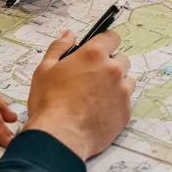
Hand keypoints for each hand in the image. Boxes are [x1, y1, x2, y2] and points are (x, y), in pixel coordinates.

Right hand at [25, 30, 133, 159]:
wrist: (59, 137)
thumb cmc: (49, 103)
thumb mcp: (45, 69)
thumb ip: (59, 47)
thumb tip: (69, 35)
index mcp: (94, 55)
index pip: (112, 37)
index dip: (106, 43)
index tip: (100, 50)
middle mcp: (113, 70)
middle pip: (121, 60)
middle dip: (110, 65)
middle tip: (92, 79)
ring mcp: (122, 91)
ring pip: (126, 81)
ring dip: (116, 85)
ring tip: (95, 97)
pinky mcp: (126, 111)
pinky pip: (126, 101)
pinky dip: (116, 104)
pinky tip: (99, 111)